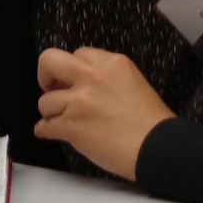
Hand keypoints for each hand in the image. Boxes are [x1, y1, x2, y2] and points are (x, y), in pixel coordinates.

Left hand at [35, 44, 171, 179]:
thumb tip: (84, 87)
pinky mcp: (71, 126)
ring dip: (52, 112)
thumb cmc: (153, 123)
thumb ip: (109, 79)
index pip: (79, 53)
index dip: (74, 69)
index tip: (75, 81)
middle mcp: (93, 77)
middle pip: (49, 60)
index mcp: (113, 64)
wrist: (158, 148)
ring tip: (63, 121)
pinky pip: (44, 126)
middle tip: (53, 90)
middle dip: (45, 76)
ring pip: (45, 101)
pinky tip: (53, 133)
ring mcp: (79, 102)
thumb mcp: (135, 83)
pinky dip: (45, 131)